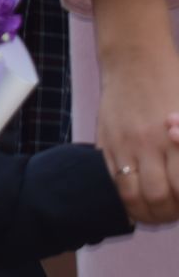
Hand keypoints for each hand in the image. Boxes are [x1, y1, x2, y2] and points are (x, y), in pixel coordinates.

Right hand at [96, 49, 178, 224]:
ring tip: (154, 214)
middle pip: (159, 196)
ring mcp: (123, 145)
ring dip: (145, 212)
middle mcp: (148, 144)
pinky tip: (136, 201)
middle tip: (174, 214)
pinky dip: (125, 198)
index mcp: (174, 138)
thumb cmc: (173, 84)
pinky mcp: (105, 144)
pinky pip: (112, 181)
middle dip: (169, 213)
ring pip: (131, 195)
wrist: (135, 62)